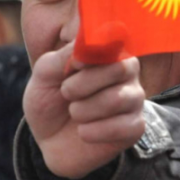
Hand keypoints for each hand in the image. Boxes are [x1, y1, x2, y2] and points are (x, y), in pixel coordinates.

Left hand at [23, 42, 145, 178]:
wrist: (48, 139)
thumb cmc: (49, 99)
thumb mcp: (45, 73)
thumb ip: (63, 56)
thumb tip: (85, 46)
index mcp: (105, 51)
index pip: (113, 40)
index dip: (93, 53)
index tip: (73, 65)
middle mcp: (125, 71)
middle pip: (120, 67)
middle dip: (84, 83)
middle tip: (65, 92)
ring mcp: (133, 98)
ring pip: (118, 99)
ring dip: (85, 109)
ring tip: (74, 112)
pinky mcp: (134, 126)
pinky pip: (124, 126)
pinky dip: (95, 131)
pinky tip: (83, 131)